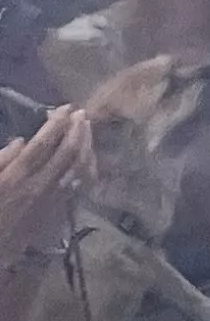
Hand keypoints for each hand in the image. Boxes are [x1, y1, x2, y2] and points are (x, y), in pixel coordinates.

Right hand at [0, 108, 91, 249]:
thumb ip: (0, 162)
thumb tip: (20, 142)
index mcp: (15, 178)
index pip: (42, 145)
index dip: (56, 124)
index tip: (64, 108)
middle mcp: (38, 187)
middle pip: (66, 152)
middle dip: (76, 129)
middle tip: (80, 113)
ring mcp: (51, 200)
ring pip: (78, 167)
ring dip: (86, 144)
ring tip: (87, 128)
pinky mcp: (57, 212)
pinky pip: (79, 186)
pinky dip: (87, 167)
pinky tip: (89, 157)